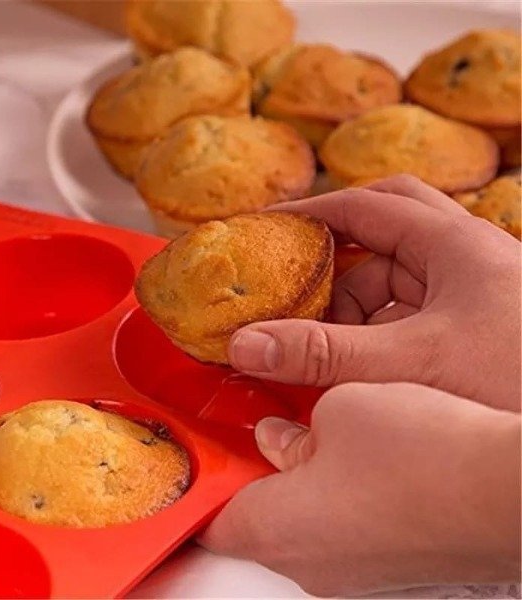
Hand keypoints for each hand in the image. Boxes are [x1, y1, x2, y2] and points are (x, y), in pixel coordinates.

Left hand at [200, 382, 520, 596]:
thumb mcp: (338, 408)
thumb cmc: (426, 453)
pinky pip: (335, 524)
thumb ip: (292, 429)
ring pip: (296, 519)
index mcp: (278, 530)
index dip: (191, 488)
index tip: (188, 462)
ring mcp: (351, 569)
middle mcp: (309, 564)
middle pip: (250, 518)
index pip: (206, 522)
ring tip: (301, 426)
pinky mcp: (385, 560)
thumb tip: (279, 440)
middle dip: (246, 470)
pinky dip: (328, 490)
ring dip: (291, 476)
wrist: (510, 489)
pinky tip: (350, 449)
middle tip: (247, 425)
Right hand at [228, 175, 520, 411]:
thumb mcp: (411, 363)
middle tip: (297, 271)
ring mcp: (470, 291)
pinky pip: (408, 311)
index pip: (365, 204)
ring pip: (396, 273)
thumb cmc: (515, 384)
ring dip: (353, 299)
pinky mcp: (472, 324)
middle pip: (387, 222)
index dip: (310, 212)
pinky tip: (356, 360)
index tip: (266, 229)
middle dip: (336, 246)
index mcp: (454, 244)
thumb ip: (325, 354)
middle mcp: (464, 257)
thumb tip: (246, 344)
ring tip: (320, 335)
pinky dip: (374, 328)